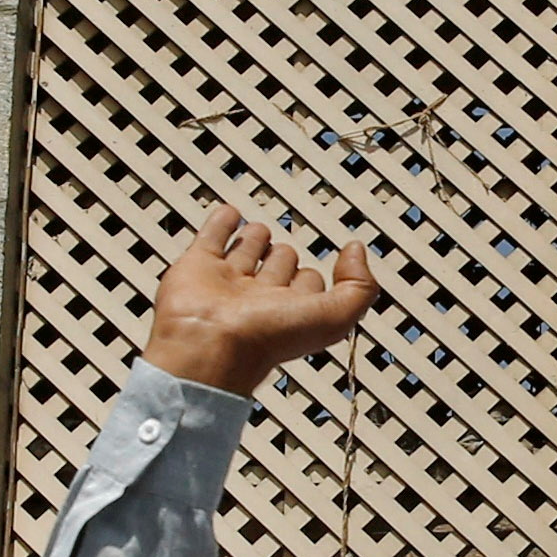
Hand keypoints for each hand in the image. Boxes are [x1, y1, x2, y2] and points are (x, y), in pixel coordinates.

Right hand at [141, 208, 376, 395]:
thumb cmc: (268, 337)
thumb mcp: (334, 317)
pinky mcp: (198, 266)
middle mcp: (258, 298)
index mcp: (289, 311)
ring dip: (256, 238)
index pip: (308, 284)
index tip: (324, 275)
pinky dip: (222, 222)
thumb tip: (357, 252)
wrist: (209, 343)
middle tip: (286, 252)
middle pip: (276, 266)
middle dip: (283, 257)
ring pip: (246, 251)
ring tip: (260, 231)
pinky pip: (212, 236)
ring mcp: (227, 281)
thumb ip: (358, 287)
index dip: (315, 278)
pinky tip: (229, 213)